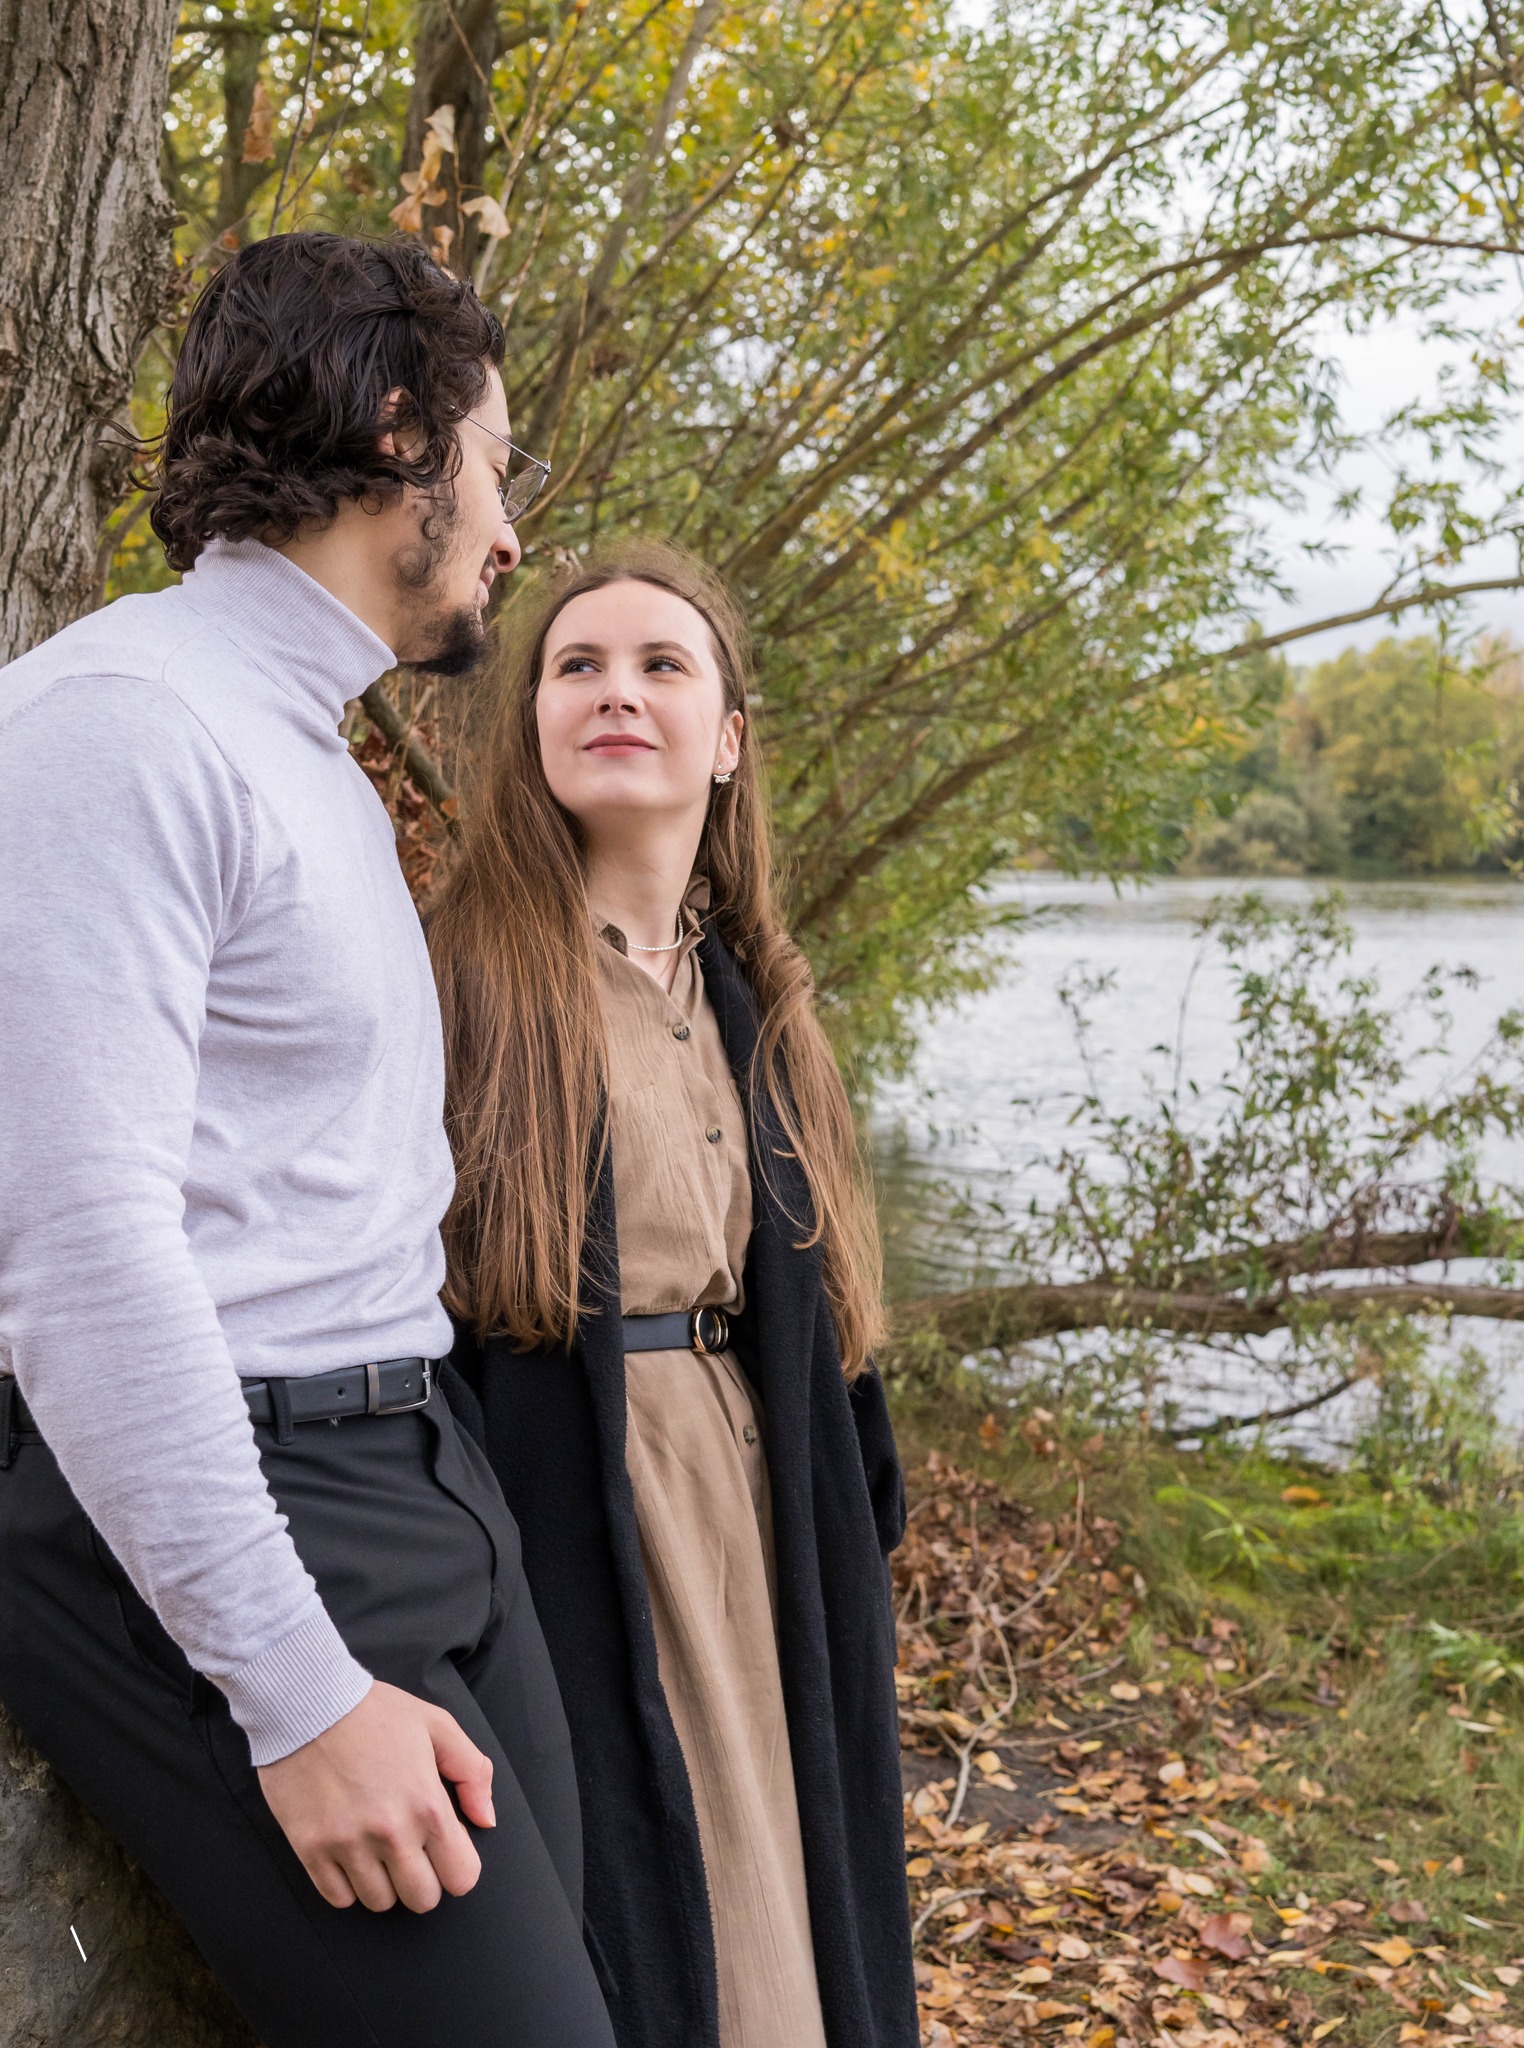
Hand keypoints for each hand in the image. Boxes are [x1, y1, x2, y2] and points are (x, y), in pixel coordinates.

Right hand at [256, 1679, 495, 1912]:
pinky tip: (349, 1853)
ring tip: (376, 1848)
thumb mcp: (436, 1725)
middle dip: (422, 1880)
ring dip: (383, 1882)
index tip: (443, 1850)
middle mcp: (391, 1833)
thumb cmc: (374, 1712)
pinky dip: (346, 1884)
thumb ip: (472, 1772)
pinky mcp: (311, 1849)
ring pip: (380, 1903)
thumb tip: (485, 1819)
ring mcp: (348, 1844)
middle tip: (410, 1851)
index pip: (462, 1878)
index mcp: (428, 1804)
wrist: (308, 1703)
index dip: (457, 1867)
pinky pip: (339, 1898)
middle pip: (422, 1900)